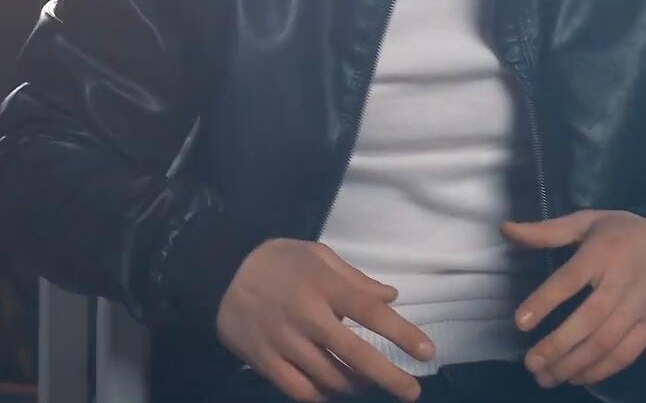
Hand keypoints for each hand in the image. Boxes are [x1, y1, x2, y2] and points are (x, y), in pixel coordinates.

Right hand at [215, 238, 433, 401]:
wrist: (218, 273)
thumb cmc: (278, 261)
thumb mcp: (319, 255)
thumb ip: (356, 279)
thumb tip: (392, 297)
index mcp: (324, 286)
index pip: (371, 313)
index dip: (402, 334)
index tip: (427, 352)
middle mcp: (307, 317)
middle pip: (356, 355)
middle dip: (389, 378)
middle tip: (412, 393)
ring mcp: (284, 342)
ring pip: (330, 378)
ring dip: (357, 386)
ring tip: (370, 386)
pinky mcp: (264, 361)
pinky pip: (299, 390)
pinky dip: (322, 396)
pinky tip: (334, 392)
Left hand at [503, 209, 645, 388]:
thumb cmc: (621, 234)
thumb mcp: (586, 222)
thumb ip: (546, 232)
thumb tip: (506, 230)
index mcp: (604, 250)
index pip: (571, 279)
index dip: (545, 301)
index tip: (520, 323)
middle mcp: (625, 279)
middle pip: (590, 319)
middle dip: (557, 345)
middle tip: (530, 363)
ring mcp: (643, 305)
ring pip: (607, 342)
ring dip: (574, 364)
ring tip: (547, 378)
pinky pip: (627, 353)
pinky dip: (601, 370)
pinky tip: (577, 377)